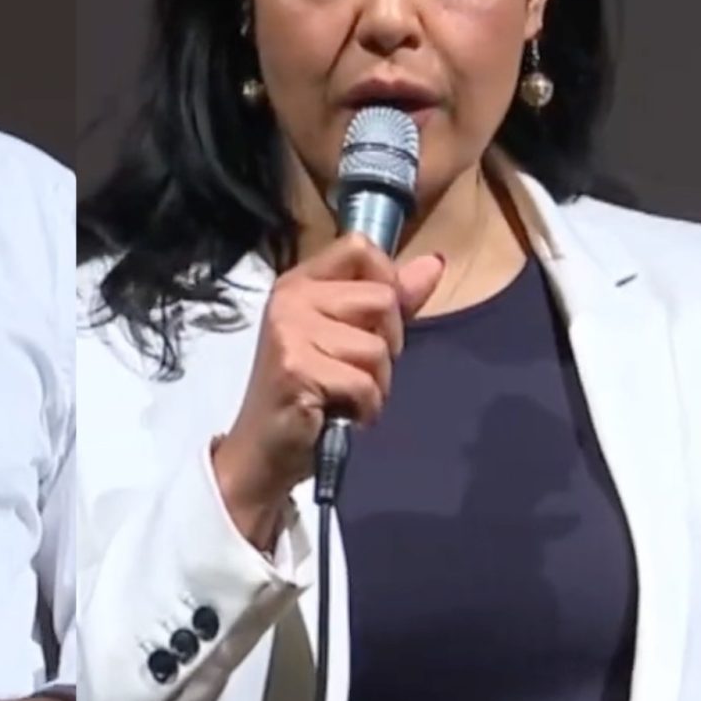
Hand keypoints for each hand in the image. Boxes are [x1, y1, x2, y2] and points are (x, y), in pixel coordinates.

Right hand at [210, 236, 444, 545]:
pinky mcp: (296, 368)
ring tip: (345, 396)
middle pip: (382, 298)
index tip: (378, 321)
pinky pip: (364, 382)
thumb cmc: (310, 395)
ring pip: (377, 346)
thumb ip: (392, 299)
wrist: (265, 453)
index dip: (387, 280)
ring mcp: (289, 331)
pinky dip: (365, 407)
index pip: (359, 246)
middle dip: (387, 345)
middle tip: (355, 371)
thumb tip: (435, 262)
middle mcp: (291, 298)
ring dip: (376, 383)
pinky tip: (341, 414)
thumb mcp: (352, 338)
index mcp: (301, 282)